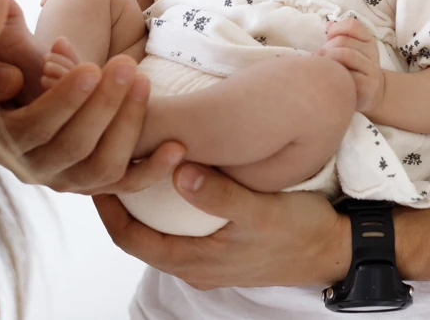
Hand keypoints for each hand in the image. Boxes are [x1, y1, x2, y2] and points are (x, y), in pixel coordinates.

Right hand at [0, 0, 184, 194]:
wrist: (26, 87)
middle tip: (127, 65)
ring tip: (144, 81)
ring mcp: (66, 178)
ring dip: (129, 125)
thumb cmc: (7, 61)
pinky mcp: (95, 182)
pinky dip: (153, 169)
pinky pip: (126, 184)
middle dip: (105, 104)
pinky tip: (176, 148)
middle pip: (74, 147)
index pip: (35, 127)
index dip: (64, 100)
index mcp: (2, 138)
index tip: (91, 69)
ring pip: (103, 168)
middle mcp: (32, 168)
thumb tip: (12, 79)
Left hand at [95, 164, 350, 289]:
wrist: (334, 251)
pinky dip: (166, 207)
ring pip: (158, 233)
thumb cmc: (299, 232)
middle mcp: (195, 265)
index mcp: (196, 261)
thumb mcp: (261, 211)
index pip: (131, 239)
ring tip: (132, 166)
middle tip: (106, 163)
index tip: (95, 175)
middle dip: (119, 205)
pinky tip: (172, 178)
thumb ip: (220, 194)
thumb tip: (178, 172)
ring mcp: (209, 258)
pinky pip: (179, 229)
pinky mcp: (222, 247)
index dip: (108, 209)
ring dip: (141, 206)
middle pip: (138, 237)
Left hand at [315, 18, 384, 111]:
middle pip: (343, 41)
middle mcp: (372, 53)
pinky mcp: (368, 86)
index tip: (327, 38)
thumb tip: (328, 25)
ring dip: (328, 58)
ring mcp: (372, 70)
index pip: (353, 26)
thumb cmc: (354, 70)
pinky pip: (348, 75)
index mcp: (368, 41)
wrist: (373, 95)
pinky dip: (334, 75)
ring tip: (320, 66)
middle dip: (326, 47)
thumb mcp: (350, 51)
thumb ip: (340, 37)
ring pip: (347, 54)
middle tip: (317, 57)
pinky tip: (328, 78)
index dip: (336, 29)